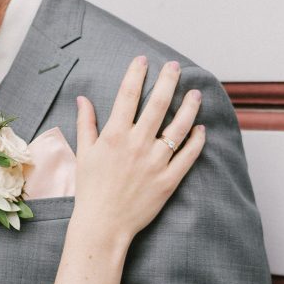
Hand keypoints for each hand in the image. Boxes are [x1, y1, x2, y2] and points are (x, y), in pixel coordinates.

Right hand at [74, 56, 204, 244]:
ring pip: (178, 126)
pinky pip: (188, 155)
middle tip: (176, 67)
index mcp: (113, 135)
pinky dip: (197, 140)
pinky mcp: (168, 179)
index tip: (144, 60)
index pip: (127, 95)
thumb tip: (82, 99)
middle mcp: (136, 144)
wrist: (102, 223)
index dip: (137, 74)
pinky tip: (201, 128)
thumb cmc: (90, 189)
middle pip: (157, 104)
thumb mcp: (83, 153)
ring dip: (189, 107)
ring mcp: (155, 161)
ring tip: (195, 93)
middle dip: (168, 81)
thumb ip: (86, 123)